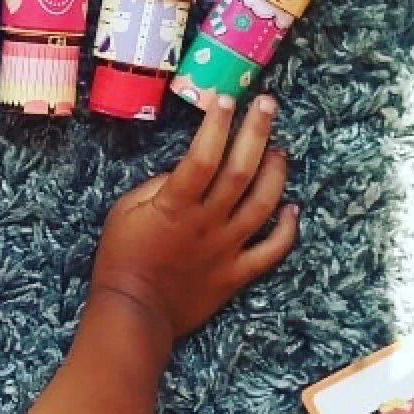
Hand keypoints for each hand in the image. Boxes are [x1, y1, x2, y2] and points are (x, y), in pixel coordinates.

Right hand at [90, 95, 297, 339]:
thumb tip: (184, 171)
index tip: (225, 99)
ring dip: (275, 172)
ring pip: (263, 204)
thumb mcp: (123, 211)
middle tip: (267, 104)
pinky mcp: (237, 274)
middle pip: (240, 170)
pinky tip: (292, 209)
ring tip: (279, 149)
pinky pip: (271, 251)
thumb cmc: (121, 259)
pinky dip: (286, 229)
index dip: (216, 125)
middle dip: (256, 132)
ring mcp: (227, 248)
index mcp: (176, 205)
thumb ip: (156, 187)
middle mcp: (208, 222)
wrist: (134, 314)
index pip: (202, 156)